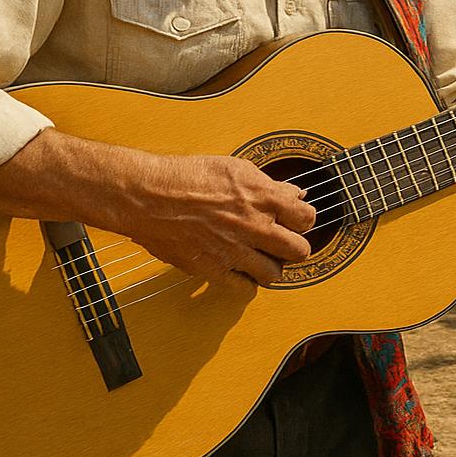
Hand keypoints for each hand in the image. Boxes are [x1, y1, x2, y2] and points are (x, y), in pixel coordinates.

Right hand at [114, 155, 315, 285]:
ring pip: (274, 274)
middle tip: (282, 244)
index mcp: (263, 197)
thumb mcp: (235, 168)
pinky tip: (241, 272)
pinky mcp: (213, 269)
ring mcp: (234, 250)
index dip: (302, 220)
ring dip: (271, 267)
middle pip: (299, 251)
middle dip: (294, 247)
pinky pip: (244, 288)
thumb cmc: (187, 176)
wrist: (148, 196)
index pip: (307, 218)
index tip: (294, 221)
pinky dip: (247, 283)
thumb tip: (295, 194)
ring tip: (261, 258)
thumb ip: (269, 185)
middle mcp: (254, 226)